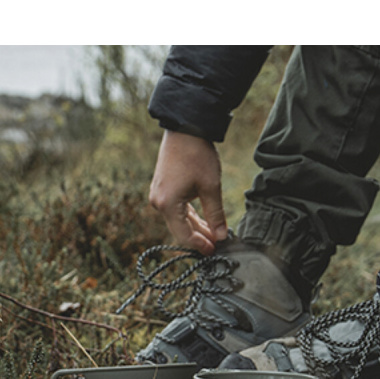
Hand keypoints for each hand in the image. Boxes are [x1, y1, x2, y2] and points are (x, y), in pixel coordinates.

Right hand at [148, 129, 227, 253]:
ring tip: (214, 232)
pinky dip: (188, 215)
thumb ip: (216, 214)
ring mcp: (157, 194)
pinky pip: (175, 208)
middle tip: (218, 243)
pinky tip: (203, 219)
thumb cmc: (197, 156)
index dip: (200, 245)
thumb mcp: (211, 187)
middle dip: (199, 237)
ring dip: (195, 226)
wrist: (185, 128)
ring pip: (177, 219)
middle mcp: (157, 202)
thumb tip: (222, 236)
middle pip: (179, 229)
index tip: (215, 250)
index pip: (184, 235)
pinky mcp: (162, 188)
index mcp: (167, 205)